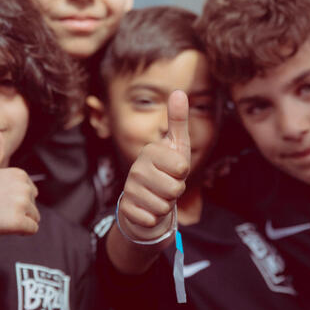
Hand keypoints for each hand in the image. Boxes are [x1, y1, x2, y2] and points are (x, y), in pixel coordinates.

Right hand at [0, 128, 38, 238]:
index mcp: (19, 173)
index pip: (31, 191)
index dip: (15, 198)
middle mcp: (23, 186)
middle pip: (33, 204)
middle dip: (19, 210)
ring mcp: (21, 204)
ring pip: (34, 217)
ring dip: (20, 221)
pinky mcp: (18, 221)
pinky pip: (32, 229)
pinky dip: (21, 231)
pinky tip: (5, 227)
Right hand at [117, 90, 190, 241]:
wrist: (146, 199)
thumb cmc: (166, 170)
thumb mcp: (177, 145)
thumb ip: (178, 120)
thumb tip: (178, 91)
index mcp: (150, 151)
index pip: (182, 167)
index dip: (183, 172)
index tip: (175, 169)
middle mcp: (137, 168)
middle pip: (174, 188)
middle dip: (176, 191)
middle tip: (167, 185)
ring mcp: (130, 188)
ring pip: (164, 206)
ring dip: (166, 205)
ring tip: (158, 196)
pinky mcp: (126, 209)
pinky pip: (150, 218)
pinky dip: (154, 218)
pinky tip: (148, 209)